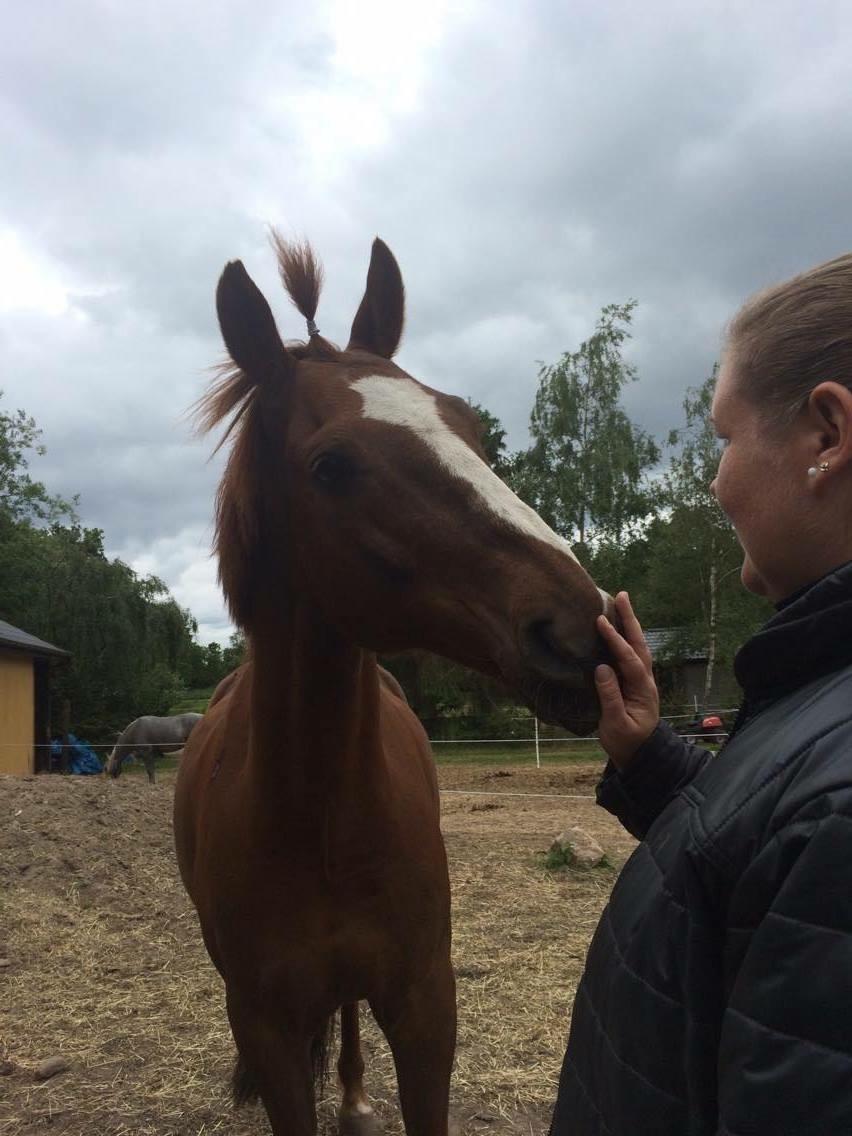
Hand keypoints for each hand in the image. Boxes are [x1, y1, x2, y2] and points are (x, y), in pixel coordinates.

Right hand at [594, 591, 658, 770]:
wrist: (640, 756)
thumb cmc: (627, 743)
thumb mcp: (616, 725)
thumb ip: (610, 697)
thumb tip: (602, 668)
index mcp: (642, 689)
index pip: (629, 659)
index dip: (616, 640)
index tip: (601, 622)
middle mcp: (645, 680)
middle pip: (639, 644)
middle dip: (630, 620)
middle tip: (622, 596)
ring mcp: (641, 679)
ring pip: (637, 646)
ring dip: (629, 624)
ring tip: (621, 603)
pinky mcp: (633, 682)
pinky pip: (630, 653)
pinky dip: (625, 637)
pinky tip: (617, 627)